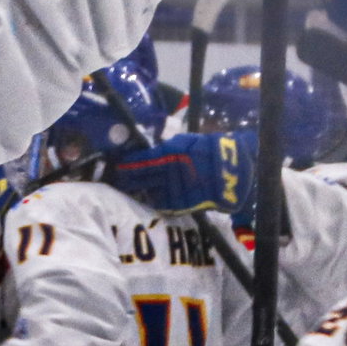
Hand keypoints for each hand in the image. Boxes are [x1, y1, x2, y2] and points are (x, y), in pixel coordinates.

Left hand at [107, 131, 247, 217]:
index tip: (119, 163)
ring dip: (135, 188)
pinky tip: (146, 195)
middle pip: (138, 177)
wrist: (229, 173)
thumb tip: (151, 152)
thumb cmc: (208, 150)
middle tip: (117, 176)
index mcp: (166, 155)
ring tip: (127, 186)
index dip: (127, 163)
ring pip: (145, 190)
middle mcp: (165, 173)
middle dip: (126, 176)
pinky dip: (151, 198)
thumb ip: (166, 148)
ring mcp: (171, 189)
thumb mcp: (184, 141)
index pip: (138, 161)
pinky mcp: (178, 204)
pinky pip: (158, 202)